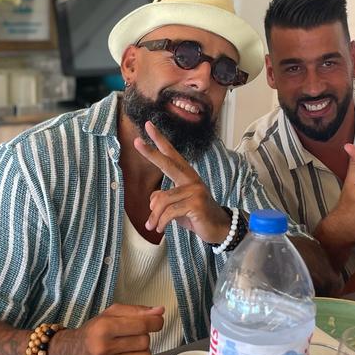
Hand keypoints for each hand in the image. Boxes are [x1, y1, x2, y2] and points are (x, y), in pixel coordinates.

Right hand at [49, 304, 163, 354]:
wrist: (69, 353)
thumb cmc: (93, 332)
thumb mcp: (110, 314)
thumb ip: (136, 311)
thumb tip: (160, 311)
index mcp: (103, 327)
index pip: (141, 325)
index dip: (155, 322)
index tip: (157, 322)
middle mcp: (103, 347)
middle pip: (144, 341)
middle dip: (143, 337)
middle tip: (132, 337)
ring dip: (143, 353)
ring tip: (132, 349)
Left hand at [134, 121, 230, 243]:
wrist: (218, 229)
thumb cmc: (195, 216)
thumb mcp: (176, 206)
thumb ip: (163, 199)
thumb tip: (152, 200)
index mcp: (187, 176)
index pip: (171, 155)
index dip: (160, 140)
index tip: (148, 125)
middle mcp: (192, 179)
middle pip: (167, 163)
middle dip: (151, 153)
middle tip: (136, 143)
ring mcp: (195, 191)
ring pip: (162, 200)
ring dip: (154, 217)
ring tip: (152, 226)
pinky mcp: (196, 204)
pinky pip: (169, 212)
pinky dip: (161, 222)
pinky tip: (159, 229)